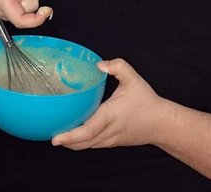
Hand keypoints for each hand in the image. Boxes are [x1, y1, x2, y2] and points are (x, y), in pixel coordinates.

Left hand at [52, 58, 166, 148]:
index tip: (55, 138)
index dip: (70, 136)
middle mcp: (107, 132)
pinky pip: (91, 145)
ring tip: (55, 133)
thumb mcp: (134, 79)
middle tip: (47, 133)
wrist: (163, 124)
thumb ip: (118, 67)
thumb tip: (99, 64)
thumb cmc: (147, 102)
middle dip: (64, 141)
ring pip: (85, 146)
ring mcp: (109, 140)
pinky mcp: (111, 142)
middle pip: (81, 143)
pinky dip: (79, 142)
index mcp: (109, 117)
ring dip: (70, 143)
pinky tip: (70, 135)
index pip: (87, 131)